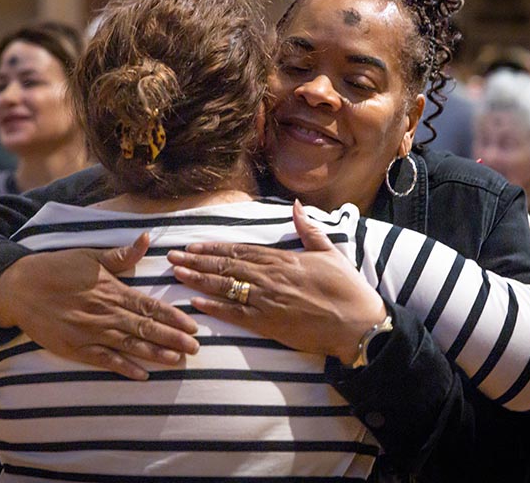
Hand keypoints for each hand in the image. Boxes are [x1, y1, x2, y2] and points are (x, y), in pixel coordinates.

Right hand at [0, 233, 199, 380]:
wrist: (20, 288)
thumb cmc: (57, 268)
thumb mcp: (90, 255)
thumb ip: (121, 255)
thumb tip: (147, 239)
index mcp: (112, 290)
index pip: (150, 306)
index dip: (173, 318)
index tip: (192, 326)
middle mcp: (105, 313)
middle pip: (145, 329)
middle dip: (172, 339)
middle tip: (195, 348)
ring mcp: (90, 333)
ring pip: (130, 346)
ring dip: (155, 355)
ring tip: (177, 361)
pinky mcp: (75, 348)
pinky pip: (104, 360)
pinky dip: (124, 368)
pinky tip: (142, 375)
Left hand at [168, 199, 386, 363]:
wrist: (357, 324)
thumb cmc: (347, 289)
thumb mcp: (329, 252)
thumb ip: (308, 229)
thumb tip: (296, 205)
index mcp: (283, 260)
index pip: (241, 251)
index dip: (214, 248)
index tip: (193, 245)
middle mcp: (270, 278)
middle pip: (226, 266)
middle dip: (198, 261)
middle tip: (172, 257)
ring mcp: (267, 301)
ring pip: (226, 287)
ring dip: (199, 279)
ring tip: (177, 273)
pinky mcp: (270, 324)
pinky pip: (236, 314)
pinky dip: (215, 308)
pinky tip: (196, 302)